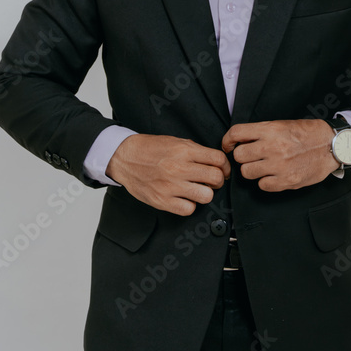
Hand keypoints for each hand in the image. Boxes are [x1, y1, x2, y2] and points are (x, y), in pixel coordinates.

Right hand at [106, 134, 230, 215]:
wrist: (125, 158)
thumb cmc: (151, 149)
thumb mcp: (176, 142)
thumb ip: (196, 151)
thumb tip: (217, 162)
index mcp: (184, 150)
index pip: (218, 159)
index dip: (225, 166)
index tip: (223, 169)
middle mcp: (178, 168)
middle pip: (216, 178)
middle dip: (218, 180)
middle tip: (211, 181)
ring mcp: (170, 186)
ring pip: (206, 196)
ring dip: (205, 193)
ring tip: (197, 189)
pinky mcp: (162, 201)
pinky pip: (188, 209)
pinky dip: (189, 205)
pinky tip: (184, 198)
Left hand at [222, 119, 336, 191]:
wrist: (330, 145)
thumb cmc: (307, 133)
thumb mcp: (282, 124)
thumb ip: (261, 132)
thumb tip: (239, 140)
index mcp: (270, 130)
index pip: (236, 133)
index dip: (227, 140)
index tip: (228, 145)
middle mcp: (272, 147)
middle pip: (239, 156)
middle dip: (242, 157)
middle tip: (251, 157)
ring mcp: (279, 165)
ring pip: (247, 172)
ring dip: (252, 170)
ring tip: (263, 166)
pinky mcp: (287, 181)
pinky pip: (262, 185)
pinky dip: (265, 182)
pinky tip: (273, 175)